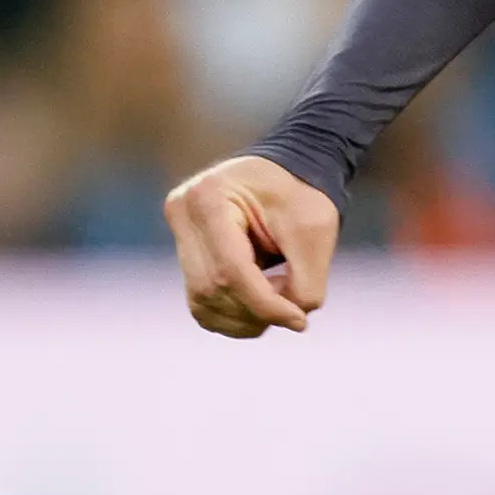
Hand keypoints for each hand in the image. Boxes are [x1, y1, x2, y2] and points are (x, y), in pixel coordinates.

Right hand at [164, 153, 337, 337]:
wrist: (285, 173)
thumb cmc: (301, 196)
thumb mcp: (316, 231)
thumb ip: (306, 282)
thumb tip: (291, 321)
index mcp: (209, 196)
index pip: (231, 269)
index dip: (265, 304)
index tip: (299, 321)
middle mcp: (183, 213)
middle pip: (213, 288)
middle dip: (257, 310)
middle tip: (294, 305)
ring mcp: (179, 234)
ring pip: (203, 302)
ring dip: (245, 318)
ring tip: (279, 300)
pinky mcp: (184, 255)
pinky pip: (201, 304)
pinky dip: (233, 317)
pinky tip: (260, 307)